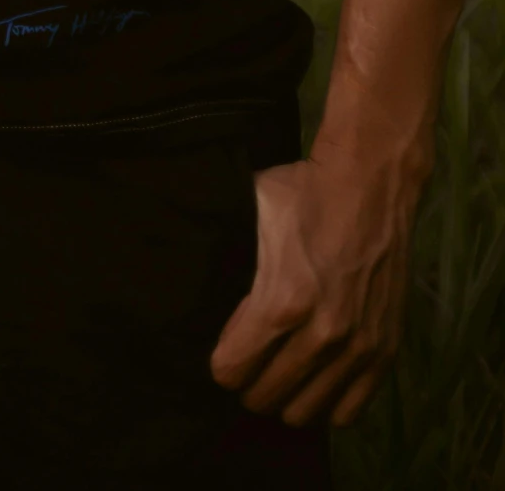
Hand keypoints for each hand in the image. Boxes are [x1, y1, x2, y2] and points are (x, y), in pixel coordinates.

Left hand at [210, 145, 418, 425]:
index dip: (222, 362)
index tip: (225, 349)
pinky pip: (350, 411)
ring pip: (305, 412)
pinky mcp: (385, 350)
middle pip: (265, 396)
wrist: (371, 182)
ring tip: (281, 373)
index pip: (232, 369)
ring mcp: (356, 347)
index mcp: (281, 301)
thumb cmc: (304, 193)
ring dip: (286, 396)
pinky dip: (328, 405)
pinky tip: (317, 383)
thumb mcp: (252, 218)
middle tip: (250, 362)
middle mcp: (320, 335)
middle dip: (249, 382)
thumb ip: (234, 265)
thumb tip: (209, 295)